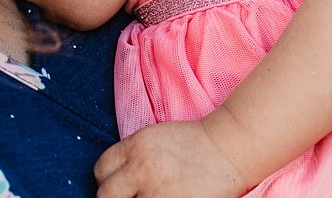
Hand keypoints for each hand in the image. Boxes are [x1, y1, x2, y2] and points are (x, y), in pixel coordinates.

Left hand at [95, 121, 249, 197]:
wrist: (230, 147)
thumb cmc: (195, 143)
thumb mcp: (155, 139)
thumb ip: (132, 156)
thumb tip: (114, 182)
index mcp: (136, 146)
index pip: (101, 170)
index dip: (108, 181)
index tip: (120, 187)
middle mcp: (142, 168)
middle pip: (105, 194)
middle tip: (132, 197)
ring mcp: (156, 191)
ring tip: (153, 197)